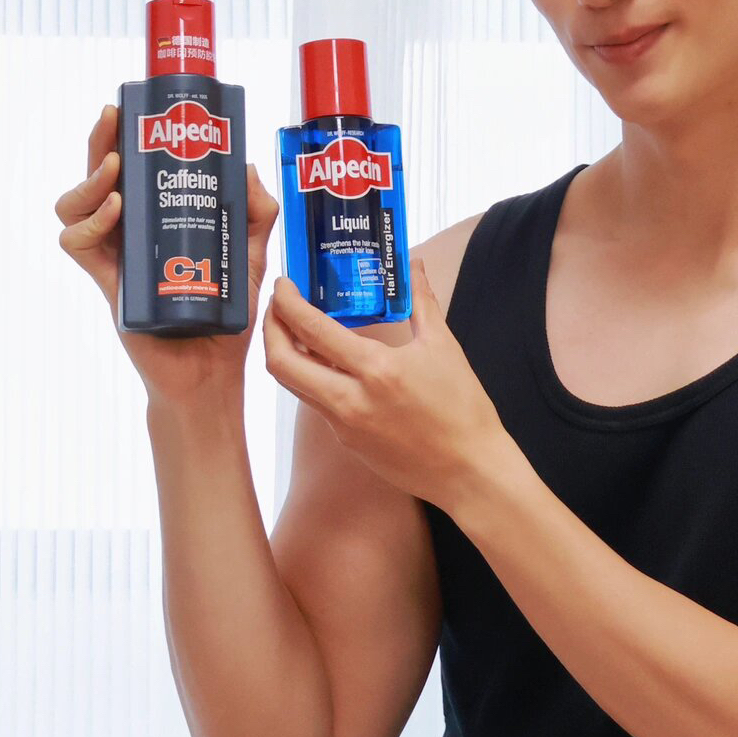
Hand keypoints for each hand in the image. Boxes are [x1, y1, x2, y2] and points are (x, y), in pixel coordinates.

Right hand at [54, 103, 278, 410]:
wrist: (214, 372)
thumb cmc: (228, 311)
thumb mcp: (254, 253)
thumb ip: (258, 211)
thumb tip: (247, 164)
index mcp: (156, 219)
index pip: (129, 170)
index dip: (121, 139)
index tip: (128, 109)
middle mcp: (128, 234)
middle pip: (95, 178)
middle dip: (99, 143)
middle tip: (113, 119)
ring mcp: (114, 258)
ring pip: (73, 208)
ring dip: (88, 182)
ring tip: (116, 171)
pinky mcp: (108, 285)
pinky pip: (78, 246)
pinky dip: (90, 223)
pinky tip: (118, 209)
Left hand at [261, 257, 511, 512]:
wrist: (469, 471)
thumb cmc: (462, 409)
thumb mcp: (444, 347)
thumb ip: (421, 301)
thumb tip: (412, 265)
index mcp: (376, 371)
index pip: (312, 330)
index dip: (287, 303)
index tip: (283, 285)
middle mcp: (351, 401)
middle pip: (281, 364)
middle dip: (269, 330)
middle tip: (276, 307)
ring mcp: (345, 427)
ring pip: (295, 386)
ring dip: (288, 355)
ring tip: (298, 330)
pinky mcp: (348, 443)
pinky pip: (319, 404)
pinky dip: (316, 378)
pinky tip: (332, 364)